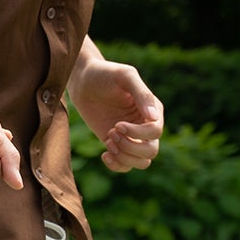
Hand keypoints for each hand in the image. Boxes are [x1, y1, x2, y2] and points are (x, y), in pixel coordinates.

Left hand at [69, 56, 163, 172]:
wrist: (83, 81)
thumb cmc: (106, 74)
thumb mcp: (125, 77)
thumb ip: (142, 94)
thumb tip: (154, 118)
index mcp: (153, 110)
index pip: (155, 132)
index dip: (137, 133)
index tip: (117, 125)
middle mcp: (145, 126)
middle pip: (151, 151)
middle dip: (131, 147)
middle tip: (112, 133)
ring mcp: (131, 137)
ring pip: (141, 162)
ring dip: (124, 157)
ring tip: (109, 141)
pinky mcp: (117, 144)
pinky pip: (126, 165)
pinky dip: (117, 165)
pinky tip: (104, 153)